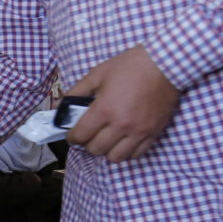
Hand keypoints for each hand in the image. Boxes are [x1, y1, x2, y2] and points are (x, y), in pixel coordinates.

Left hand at [66, 46, 179, 163]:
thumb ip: (76, 92)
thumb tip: (58, 107)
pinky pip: (136, 154)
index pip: (80, 135)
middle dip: (87, 144)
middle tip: (89, 135)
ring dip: (107, 151)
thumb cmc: (130, 66)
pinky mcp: (153, 133)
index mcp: (104, 109)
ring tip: (107, 140)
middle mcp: (121, 124)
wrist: (164, 63)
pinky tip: (123, 140)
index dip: (72, 137)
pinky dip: (127, 151)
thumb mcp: (98, 74)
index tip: (73, 134)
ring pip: (116, 157)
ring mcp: (138, 131)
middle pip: (96, 149)